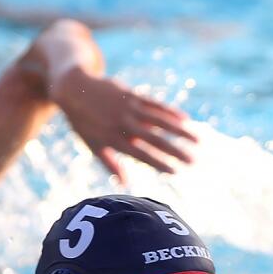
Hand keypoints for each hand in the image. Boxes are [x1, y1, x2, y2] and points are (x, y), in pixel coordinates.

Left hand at [52, 67, 196, 181]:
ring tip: (198, 140)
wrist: (74, 89)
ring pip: (161, 121)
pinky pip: (156, 104)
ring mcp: (130, 108)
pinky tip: (186, 119)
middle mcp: (124, 124)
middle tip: (194, 161)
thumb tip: (125, 184)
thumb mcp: (93, 145)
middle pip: (156, 140)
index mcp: (114, 140)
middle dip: (176, 151)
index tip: (176, 172)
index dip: (160, 163)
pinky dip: (171, 112)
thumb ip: (110, 164)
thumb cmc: (84, 122)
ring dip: (181, 131)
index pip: (142, 155)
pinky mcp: (133, 95)